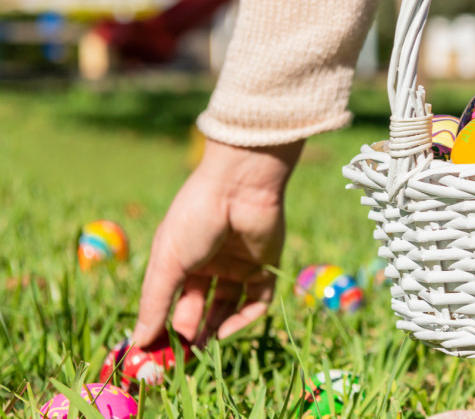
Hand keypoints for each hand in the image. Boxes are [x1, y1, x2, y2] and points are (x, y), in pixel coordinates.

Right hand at [131, 139, 301, 347]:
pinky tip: (226, 332)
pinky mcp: (265, 266)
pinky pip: (256, 300)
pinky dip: (243, 319)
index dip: (165, 324)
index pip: (173, 298)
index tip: (157, 351)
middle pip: (201, 306)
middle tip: (182, 357)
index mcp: (182, 257)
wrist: (240, 187)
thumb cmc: (196, 218)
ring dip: (217, 330)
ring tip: (203, 351)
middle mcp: (211, 262)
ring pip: (229, 307)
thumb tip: (139, 341)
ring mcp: (239, 265)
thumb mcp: (167, 262)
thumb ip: (155, 303)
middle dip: (191, 332)